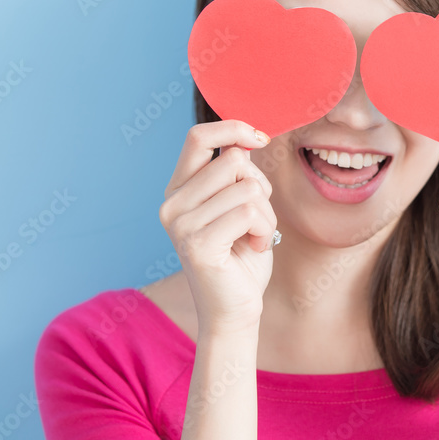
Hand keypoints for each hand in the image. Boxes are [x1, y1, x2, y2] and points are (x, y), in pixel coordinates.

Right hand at [158, 120, 277, 336]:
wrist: (236, 310)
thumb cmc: (242, 256)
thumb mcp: (239, 204)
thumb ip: (236, 173)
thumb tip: (246, 138)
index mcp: (179, 190)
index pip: (198, 136)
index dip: (233, 129)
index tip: (260, 139)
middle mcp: (172, 204)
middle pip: (234, 160)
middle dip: (260, 187)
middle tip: (256, 218)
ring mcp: (180, 224)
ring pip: (248, 187)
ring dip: (266, 213)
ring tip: (254, 237)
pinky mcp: (197, 243)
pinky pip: (250, 212)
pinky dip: (265, 229)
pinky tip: (254, 248)